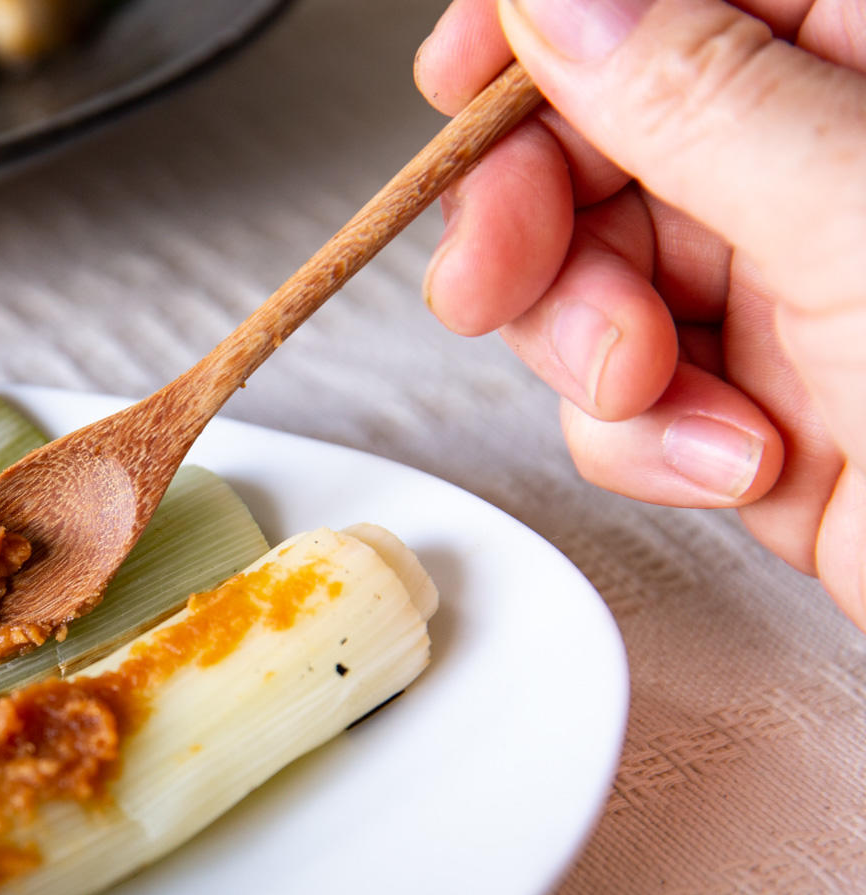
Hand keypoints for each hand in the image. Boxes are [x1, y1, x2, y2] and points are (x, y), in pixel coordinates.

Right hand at [414, 0, 865, 631]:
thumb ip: (696, 96)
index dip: (547, 27)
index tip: (460, 78)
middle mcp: (833, 163)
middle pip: (600, 139)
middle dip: (540, 223)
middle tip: (502, 272)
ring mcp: (794, 285)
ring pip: (590, 275)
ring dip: (592, 351)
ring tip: (658, 389)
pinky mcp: (759, 399)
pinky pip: (624, 393)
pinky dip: (647, 438)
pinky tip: (732, 457)